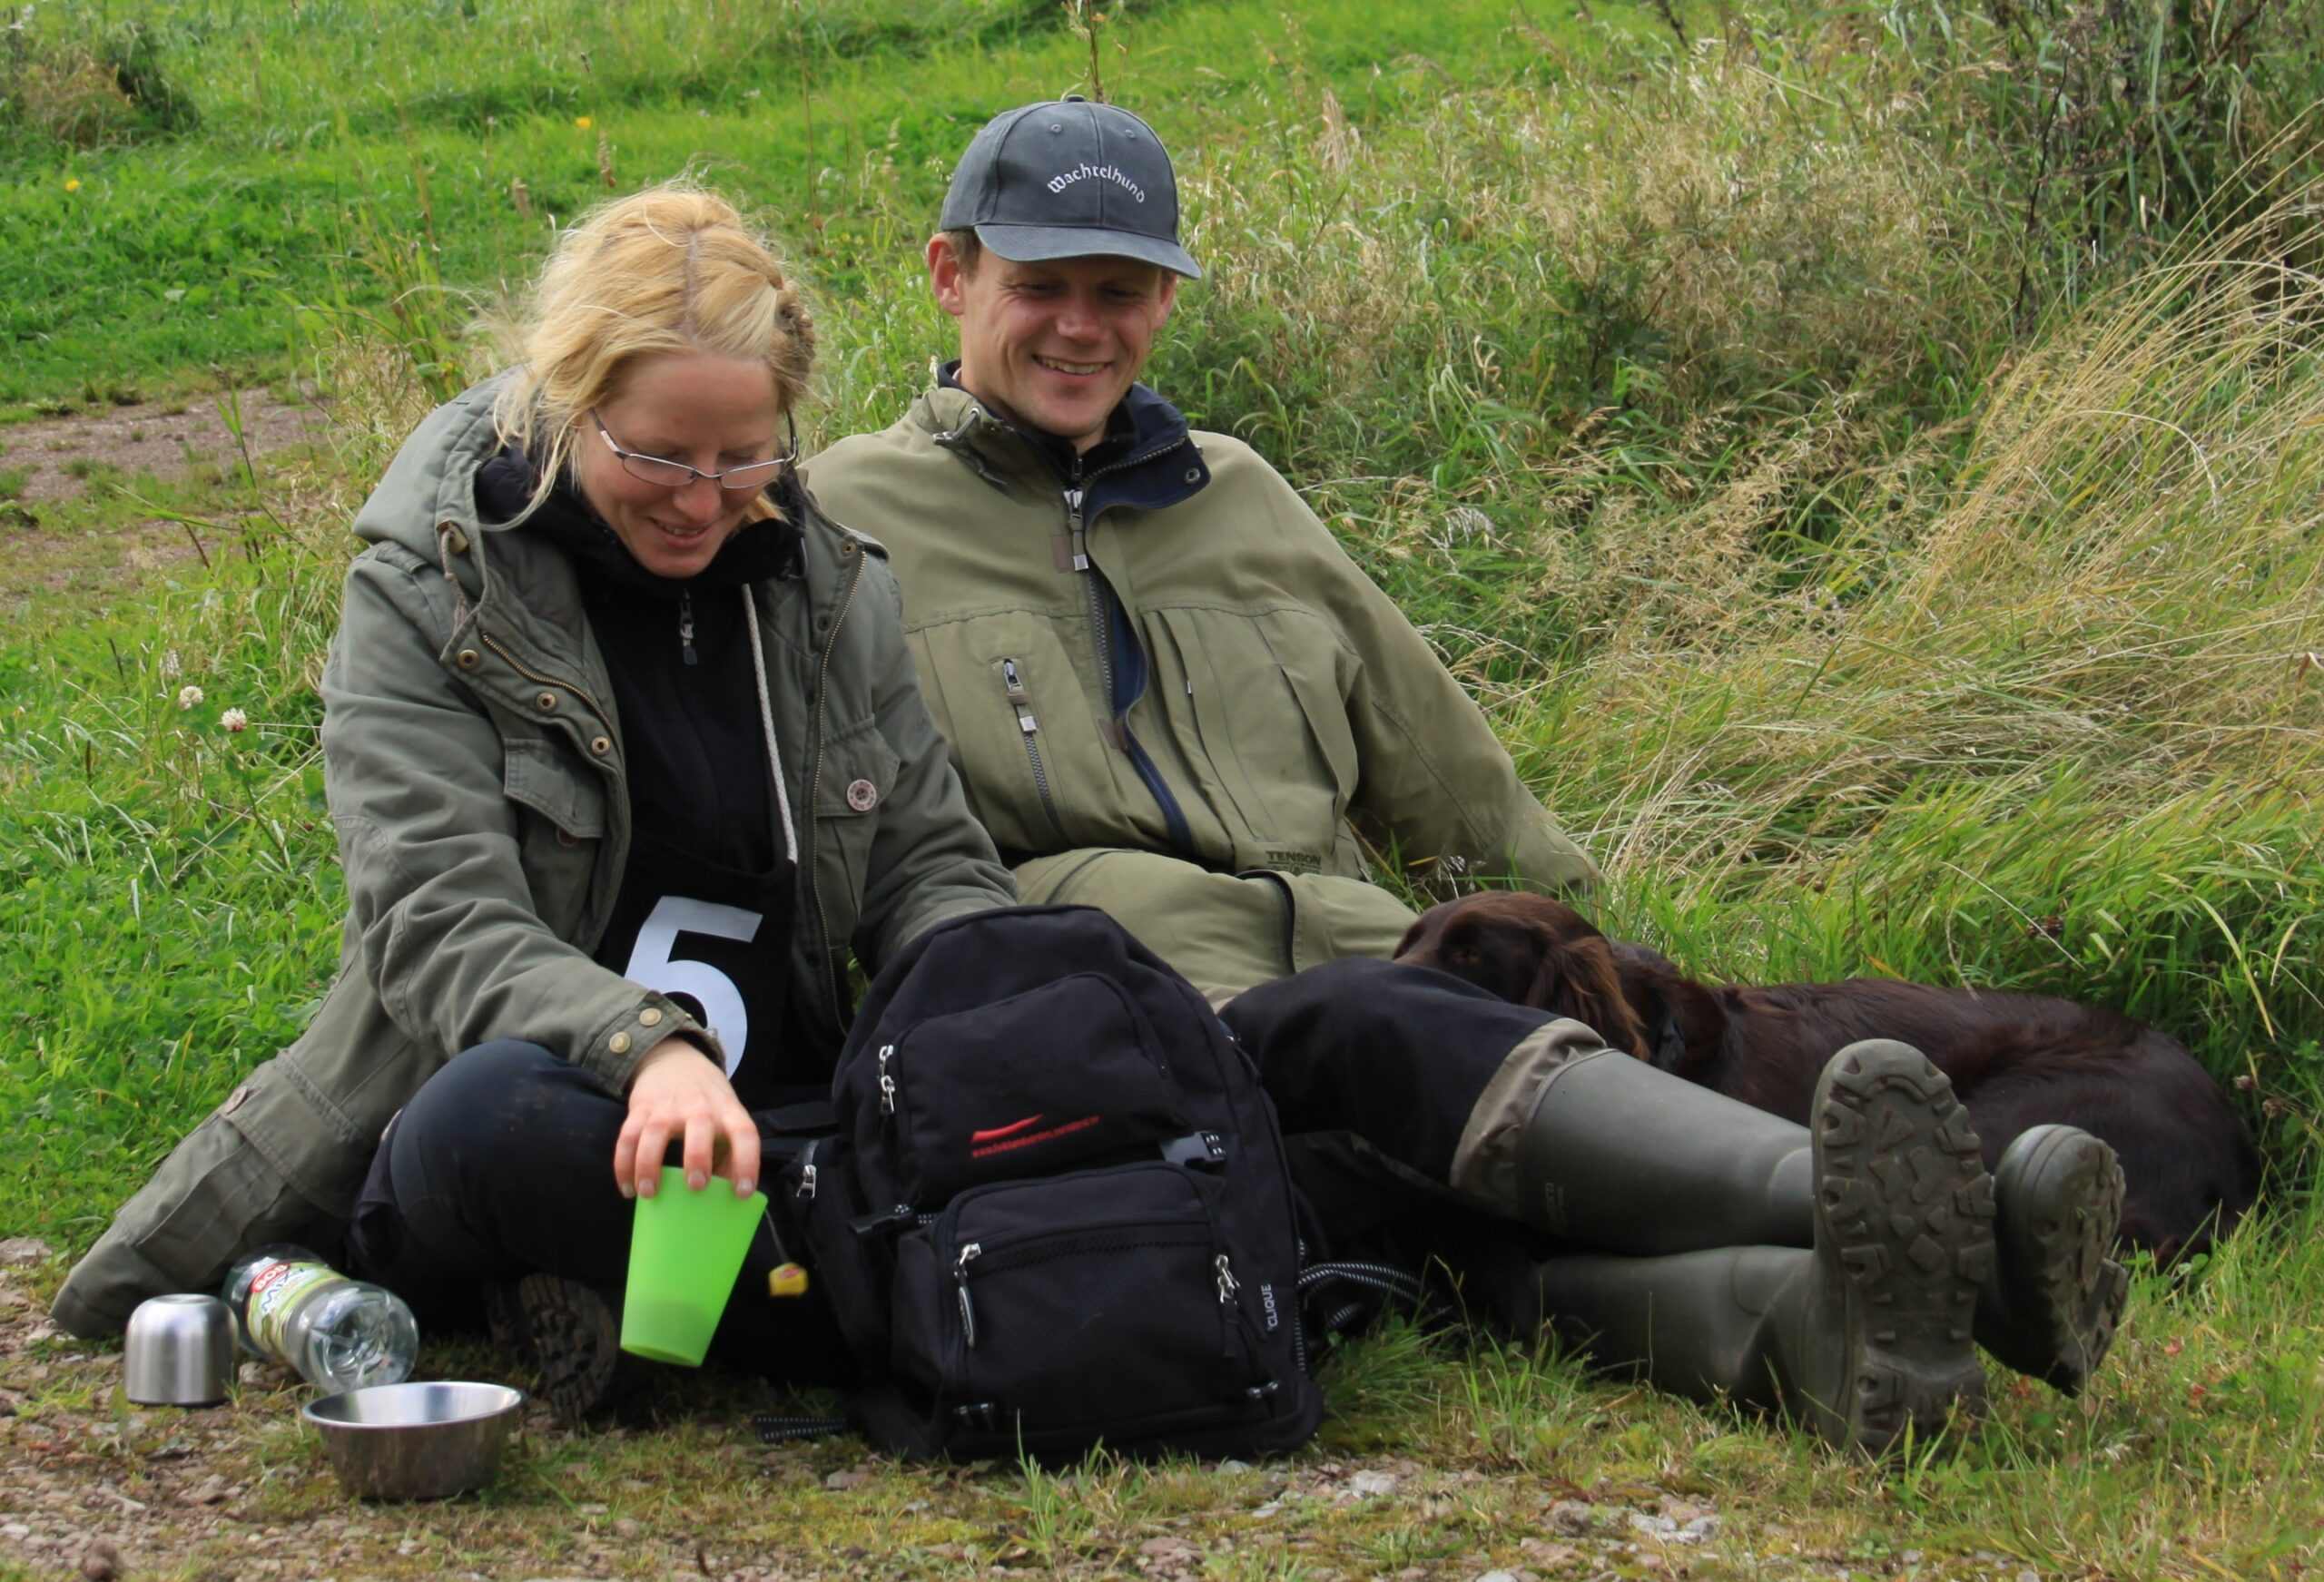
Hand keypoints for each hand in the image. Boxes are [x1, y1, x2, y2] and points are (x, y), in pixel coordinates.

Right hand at [613, 1037, 760, 1199]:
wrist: (676, 1060)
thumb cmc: (709, 1103)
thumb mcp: (728, 1118)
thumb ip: (729, 1154)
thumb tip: (728, 1200)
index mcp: (728, 1111)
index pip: (744, 1134)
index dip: (747, 1162)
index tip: (742, 1192)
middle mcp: (699, 1106)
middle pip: (700, 1127)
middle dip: (697, 1158)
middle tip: (695, 1186)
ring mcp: (667, 1107)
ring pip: (654, 1133)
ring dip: (649, 1165)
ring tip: (649, 1194)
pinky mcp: (640, 1109)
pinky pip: (627, 1138)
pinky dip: (623, 1165)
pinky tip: (628, 1189)